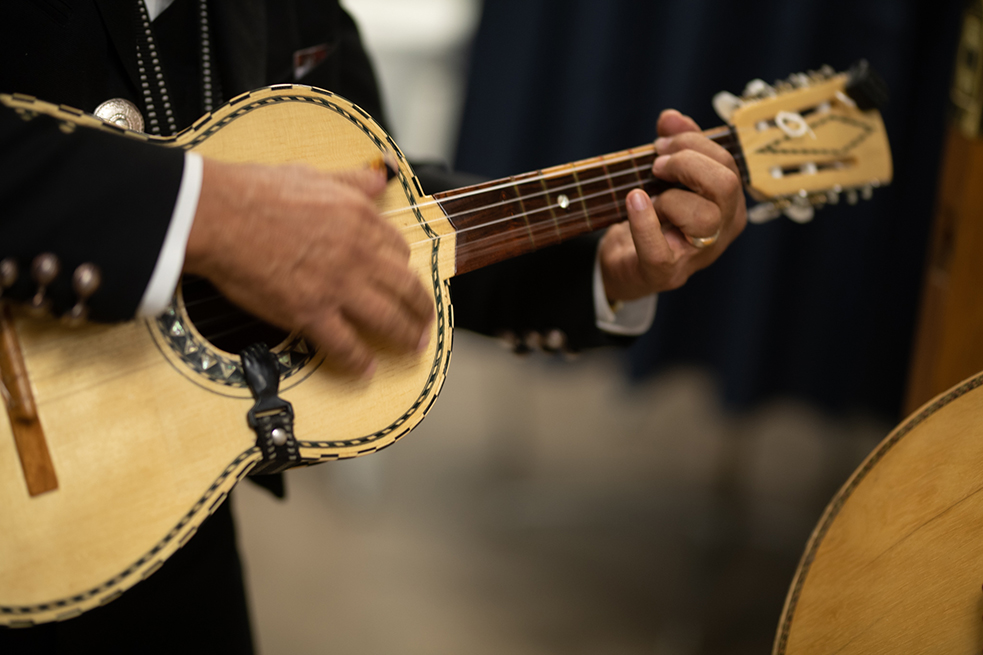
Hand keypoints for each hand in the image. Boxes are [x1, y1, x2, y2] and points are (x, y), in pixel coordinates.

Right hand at [184, 159, 433, 376]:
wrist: (216, 214)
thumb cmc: (255, 191)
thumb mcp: (313, 175)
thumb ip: (350, 181)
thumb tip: (379, 177)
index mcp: (360, 218)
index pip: (399, 249)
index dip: (403, 266)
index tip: (401, 277)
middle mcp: (357, 253)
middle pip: (406, 287)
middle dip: (421, 308)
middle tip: (425, 320)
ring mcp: (336, 285)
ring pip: (388, 318)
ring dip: (406, 336)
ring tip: (414, 347)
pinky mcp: (310, 312)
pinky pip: (346, 345)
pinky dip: (360, 361)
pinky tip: (367, 369)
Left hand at [599, 109, 746, 300]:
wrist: (625, 260)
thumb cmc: (652, 215)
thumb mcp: (666, 176)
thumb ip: (675, 145)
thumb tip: (671, 118)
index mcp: (730, 203)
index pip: (728, 163)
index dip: (693, 144)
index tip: (662, 143)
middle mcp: (723, 229)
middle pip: (726, 185)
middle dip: (687, 164)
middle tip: (656, 166)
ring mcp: (698, 255)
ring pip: (703, 217)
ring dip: (669, 198)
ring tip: (649, 199)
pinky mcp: (665, 272)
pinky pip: (658, 248)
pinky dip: (642, 222)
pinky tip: (632, 201)